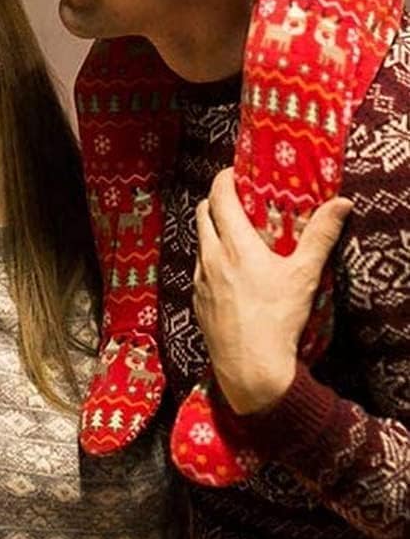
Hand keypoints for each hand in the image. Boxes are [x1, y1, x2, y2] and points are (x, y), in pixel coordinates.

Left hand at [192, 167, 352, 414]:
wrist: (250, 367)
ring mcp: (200, 279)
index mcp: (234, 245)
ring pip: (199, 241)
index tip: (234, 172)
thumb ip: (321, 236)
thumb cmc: (279, 319)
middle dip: (215, 201)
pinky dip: (211, 258)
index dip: (224, 179)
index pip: (218, 198)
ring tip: (236, 233)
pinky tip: (230, 269)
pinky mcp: (197, 299)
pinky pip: (200, 268)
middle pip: (202, 214)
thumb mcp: (305, 275)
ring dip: (212, 230)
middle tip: (237, 199)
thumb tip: (341, 203)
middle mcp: (210, 256)